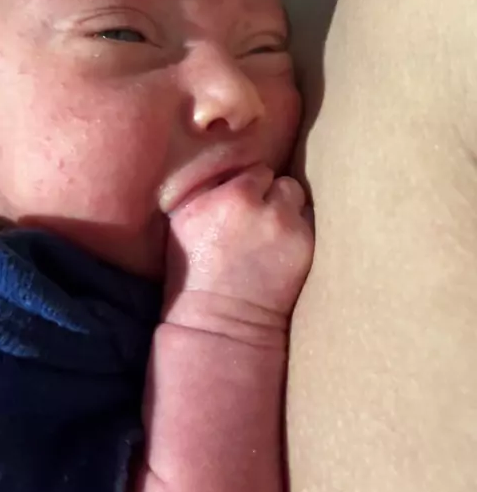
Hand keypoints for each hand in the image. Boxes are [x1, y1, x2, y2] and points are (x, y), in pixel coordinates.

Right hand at [164, 163, 313, 322]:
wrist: (221, 320)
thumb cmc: (198, 274)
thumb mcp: (183, 223)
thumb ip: (208, 190)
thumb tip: (234, 172)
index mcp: (215, 196)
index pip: (251, 171)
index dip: (249, 190)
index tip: (243, 209)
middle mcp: (246, 201)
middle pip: (275, 178)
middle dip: (271, 196)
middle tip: (261, 221)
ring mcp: (278, 220)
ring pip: (295, 194)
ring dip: (288, 210)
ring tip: (274, 235)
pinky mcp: (301, 239)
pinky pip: (309, 219)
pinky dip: (299, 231)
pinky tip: (283, 251)